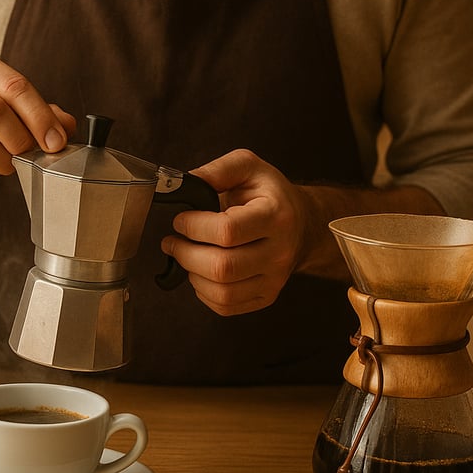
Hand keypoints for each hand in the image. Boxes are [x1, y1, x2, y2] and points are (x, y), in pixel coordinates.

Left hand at [160, 149, 311, 315]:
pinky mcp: (266, 296)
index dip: (194, 227)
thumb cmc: (268, 194)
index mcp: (275, 216)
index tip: (181, 220)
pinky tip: (200, 273)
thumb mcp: (247, 167)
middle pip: (222, 267)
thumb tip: (181, 183)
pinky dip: (203, 292)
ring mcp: (274, 279)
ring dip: (192, 274)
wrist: (300, 222)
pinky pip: (226, 306)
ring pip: (222, 291)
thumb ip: (216, 170)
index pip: (227, 231)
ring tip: (185, 255)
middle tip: (172, 241)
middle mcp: (279, 251)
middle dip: (185, 254)